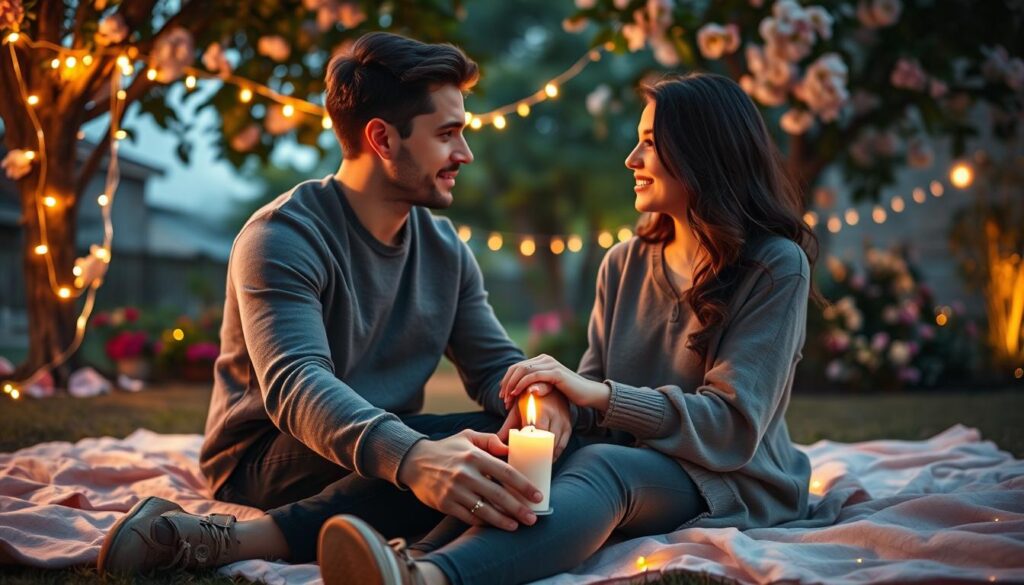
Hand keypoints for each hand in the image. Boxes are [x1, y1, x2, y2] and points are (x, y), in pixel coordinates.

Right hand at [397, 430, 541, 530]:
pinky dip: (484, 522)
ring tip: (517, 526)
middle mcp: (465, 474)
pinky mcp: (445, 504)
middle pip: (498, 495)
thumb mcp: (467, 437)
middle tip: (533, 518)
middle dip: (519, 508)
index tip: (538, 496)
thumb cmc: (446, 449)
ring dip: (503, 520)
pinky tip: (495, 525)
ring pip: (484, 510)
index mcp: (474, 456)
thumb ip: (490, 440)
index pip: (506, 472)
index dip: (524, 485)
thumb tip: (510, 447)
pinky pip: (469, 517)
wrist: (414, 462)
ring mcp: (454, 490)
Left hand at [496, 385, 572, 459]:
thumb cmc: (528, 401)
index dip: (529, 447)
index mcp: (539, 409)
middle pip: (546, 441)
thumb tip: (494, 444)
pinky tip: (551, 459)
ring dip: (550, 456)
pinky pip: (564, 443)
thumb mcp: (517, 411)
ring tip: (540, 465)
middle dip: (539, 454)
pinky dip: (557, 453)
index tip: (522, 458)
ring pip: (557, 444)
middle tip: (530, 465)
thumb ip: (506, 427)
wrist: (547, 386)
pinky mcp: (568, 424)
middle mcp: (553, 414)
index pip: (534, 433)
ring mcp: (563, 419)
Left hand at [499, 354, 610, 410]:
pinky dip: (522, 385)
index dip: (506, 380)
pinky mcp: (555, 372)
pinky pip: (533, 376)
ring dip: (512, 385)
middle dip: (506, 383)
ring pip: (523, 371)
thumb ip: (535, 384)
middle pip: (517, 368)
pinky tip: (517, 394)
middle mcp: (545, 359)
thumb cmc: (568, 394)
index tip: (502, 395)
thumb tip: (517, 391)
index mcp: (542, 360)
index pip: (517, 367)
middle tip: (502, 398)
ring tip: (508, 399)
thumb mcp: (548, 387)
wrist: (588, 394)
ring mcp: (550, 364)